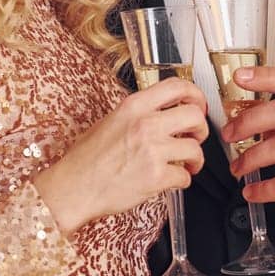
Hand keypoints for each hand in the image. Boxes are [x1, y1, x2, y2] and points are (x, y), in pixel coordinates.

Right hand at [35, 77, 206, 236]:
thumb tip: (165, 112)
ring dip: (195, 159)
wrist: (73, 188)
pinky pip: (185, 176)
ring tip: (186, 164)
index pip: (177, 87)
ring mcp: (152, 150)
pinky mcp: (155, 177)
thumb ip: (139, 113)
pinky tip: (171, 179)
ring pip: (195, 149)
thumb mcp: (110, 120)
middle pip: (194, 116)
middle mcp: (145, 124)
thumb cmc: (86, 159)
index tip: (198, 104)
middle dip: (201, 128)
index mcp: (134, 106)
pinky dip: (182, 180)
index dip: (195, 95)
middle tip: (196, 137)